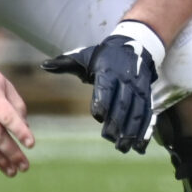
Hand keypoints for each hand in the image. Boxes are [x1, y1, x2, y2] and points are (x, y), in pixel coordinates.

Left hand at [42, 20, 163, 152]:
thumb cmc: (104, 55)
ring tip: (124, 147)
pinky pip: (147, 115)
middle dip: (118, 122)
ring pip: (137, 112)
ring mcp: (139, 89)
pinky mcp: (147, 97)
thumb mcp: (84, 55)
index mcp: (108, 70)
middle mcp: (126, 80)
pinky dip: (145, 131)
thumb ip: (65, 63)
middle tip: (110, 138)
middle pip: (123, 103)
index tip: (99, 116)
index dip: (103, 100)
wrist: (136, 44)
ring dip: (132, 131)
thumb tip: (44, 65)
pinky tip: (140, 147)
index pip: (107, 86)